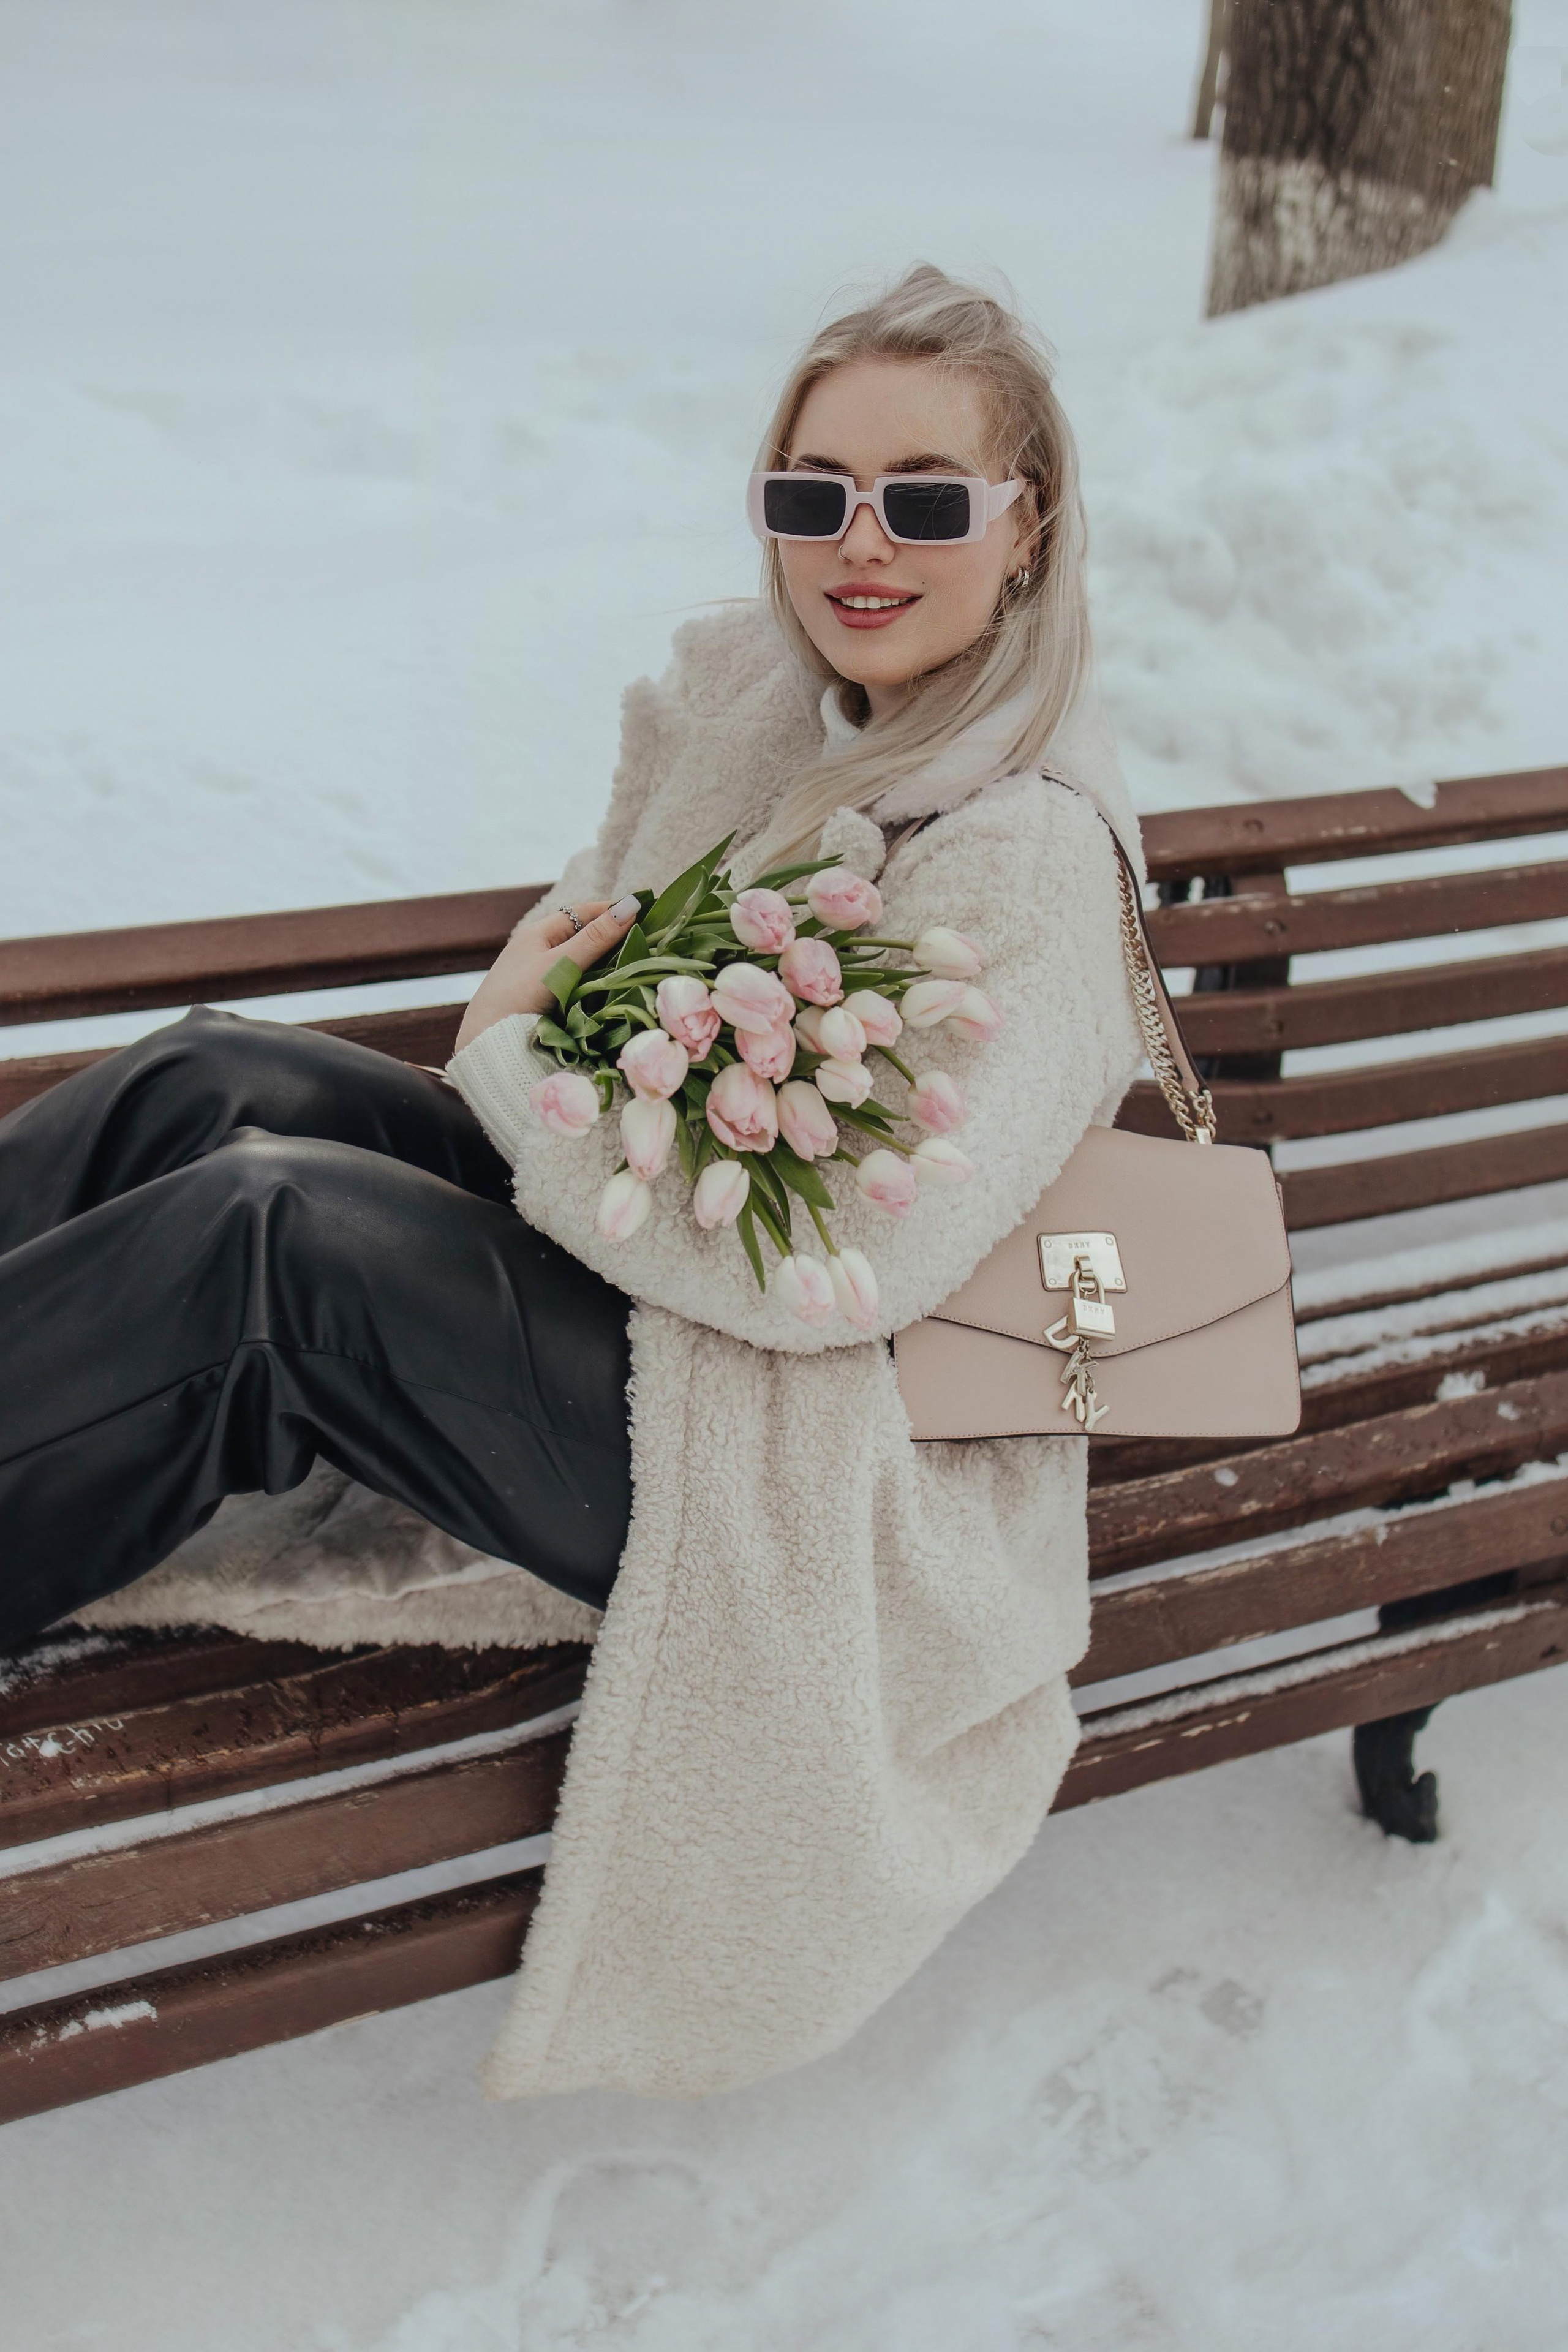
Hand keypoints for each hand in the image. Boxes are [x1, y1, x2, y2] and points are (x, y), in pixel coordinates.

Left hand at [455, 895, 640, 1052]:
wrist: (485, 1039)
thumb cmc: (518, 995)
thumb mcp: (560, 963)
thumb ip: (595, 938)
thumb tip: (631, 906)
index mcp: (539, 933)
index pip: (583, 912)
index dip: (612, 911)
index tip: (645, 913)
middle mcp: (539, 950)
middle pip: (583, 936)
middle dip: (613, 937)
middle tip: (649, 942)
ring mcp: (540, 975)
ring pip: (581, 961)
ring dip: (605, 963)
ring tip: (637, 966)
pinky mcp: (542, 998)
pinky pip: (575, 983)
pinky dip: (593, 983)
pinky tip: (609, 991)